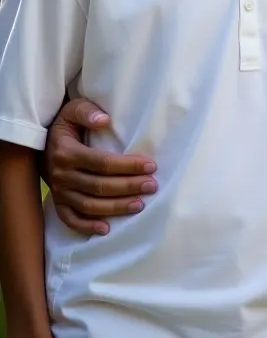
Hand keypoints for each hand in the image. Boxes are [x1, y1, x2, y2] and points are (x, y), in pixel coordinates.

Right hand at [44, 98, 157, 234]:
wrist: (41, 141)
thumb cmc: (65, 123)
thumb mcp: (72, 109)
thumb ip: (87, 111)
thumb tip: (104, 120)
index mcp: (67, 153)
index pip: (102, 163)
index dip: (127, 166)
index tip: (151, 166)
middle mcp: (62, 175)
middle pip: (99, 186)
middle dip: (128, 187)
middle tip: (152, 186)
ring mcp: (59, 191)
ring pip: (88, 205)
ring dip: (115, 207)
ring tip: (139, 205)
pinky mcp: (57, 202)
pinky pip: (70, 219)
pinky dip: (86, 226)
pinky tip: (107, 229)